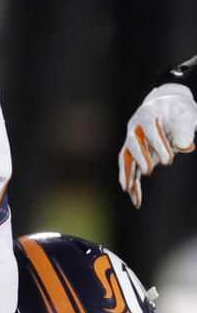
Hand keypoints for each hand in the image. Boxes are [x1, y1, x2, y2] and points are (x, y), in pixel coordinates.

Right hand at [118, 83, 196, 206]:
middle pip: (132, 143)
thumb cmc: (178, 113)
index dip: (157, 144)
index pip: (148, 129)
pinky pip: (132, 170)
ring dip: (127, 173)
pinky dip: (133, 184)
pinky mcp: (137, 155)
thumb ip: (185, 129)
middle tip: (148, 171)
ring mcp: (134, 142)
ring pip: (126, 158)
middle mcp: (136, 129)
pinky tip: (136, 200)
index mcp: (147, 114)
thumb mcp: (186, 115)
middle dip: (139, 158)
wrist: (169, 112)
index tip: (169, 160)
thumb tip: (185, 146)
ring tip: (128, 189)